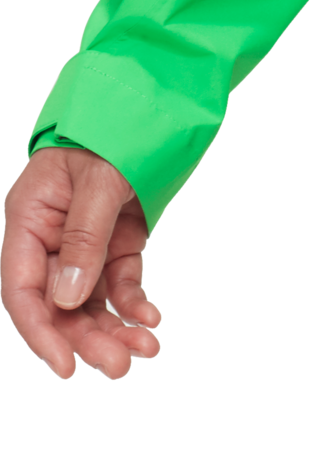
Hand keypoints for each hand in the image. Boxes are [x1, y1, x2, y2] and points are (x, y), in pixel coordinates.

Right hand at [1, 145, 163, 382]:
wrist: (150, 97)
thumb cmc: (112, 126)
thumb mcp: (98, 177)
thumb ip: (83, 238)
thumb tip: (68, 301)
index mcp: (28, 217)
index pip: (22, 290)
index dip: (40, 333)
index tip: (66, 367)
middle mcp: (50, 236)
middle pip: (59, 304)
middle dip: (87, 339)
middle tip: (119, 367)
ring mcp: (85, 241)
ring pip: (90, 302)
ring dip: (114, 330)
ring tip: (146, 349)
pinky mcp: (117, 241)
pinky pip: (119, 284)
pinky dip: (133, 305)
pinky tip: (151, 319)